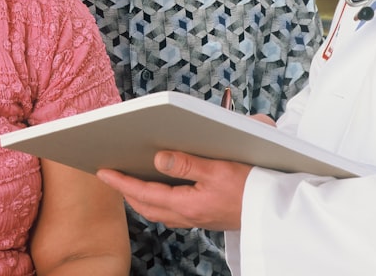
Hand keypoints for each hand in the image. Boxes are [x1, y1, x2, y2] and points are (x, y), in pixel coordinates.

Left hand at [97, 151, 249, 231]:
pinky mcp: (204, 216)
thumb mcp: (219, 170)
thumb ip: (186, 164)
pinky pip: (171, 211)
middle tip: (110, 176)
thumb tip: (157, 159)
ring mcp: (195, 218)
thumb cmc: (251, 188)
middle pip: (146, 206)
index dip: (121, 182)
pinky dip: (158, 200)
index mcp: (187, 204)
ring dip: (140, 197)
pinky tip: (161, 190)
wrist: (273, 211)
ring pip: (157, 210)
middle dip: (126, 191)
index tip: (102, 172)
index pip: (144, 193)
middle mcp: (188, 215)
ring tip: (129, 182)